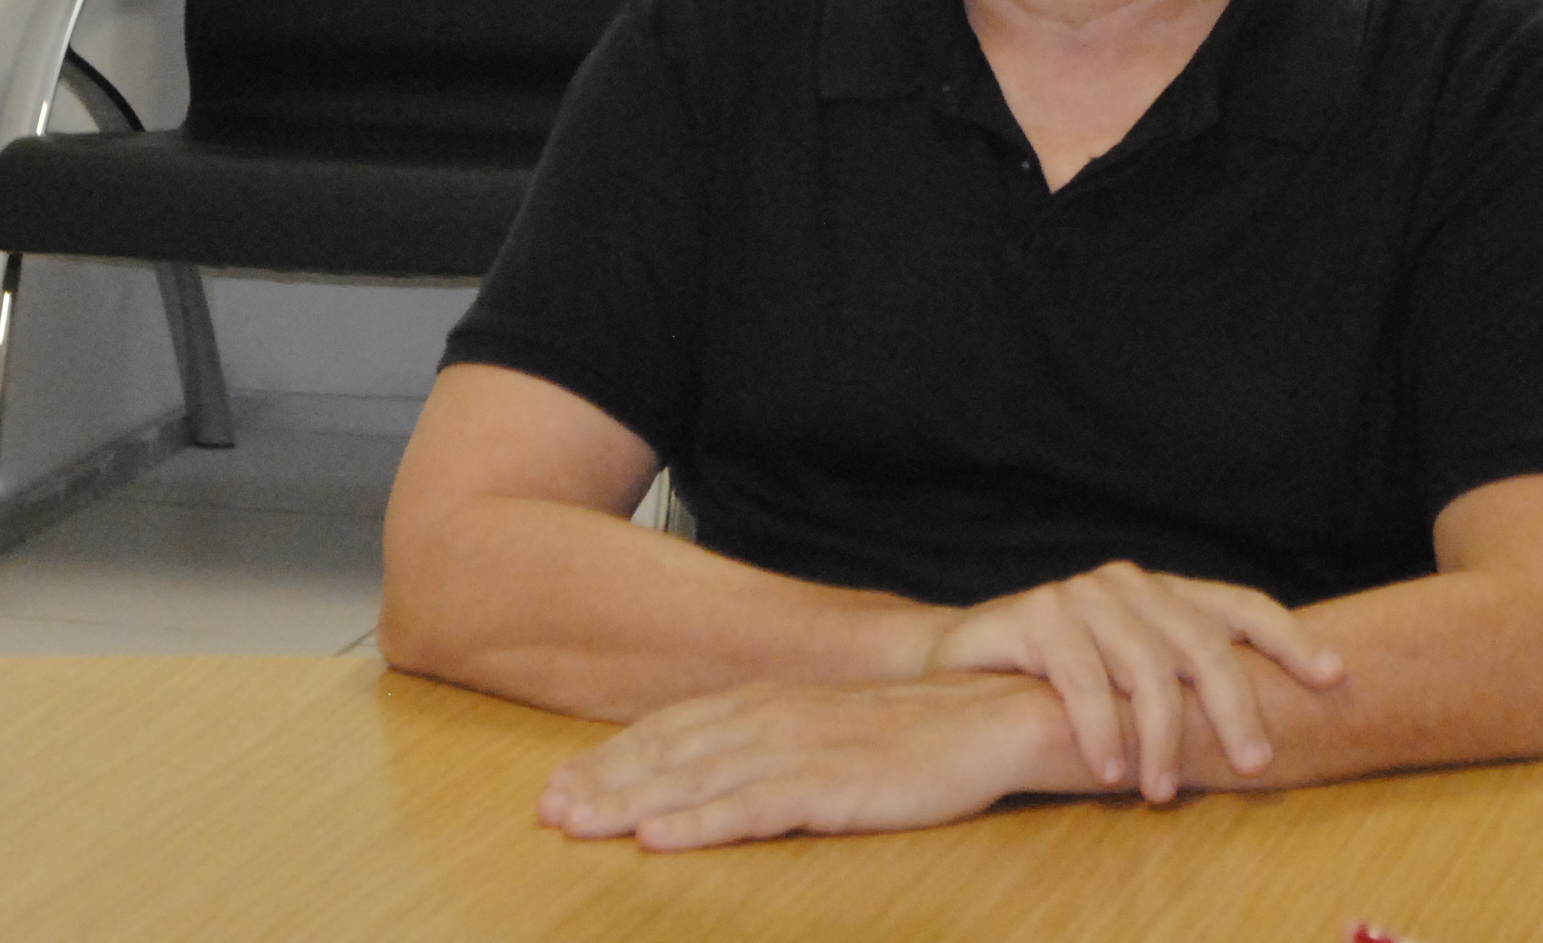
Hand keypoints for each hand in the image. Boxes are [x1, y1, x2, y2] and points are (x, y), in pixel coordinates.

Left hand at [536, 674, 1053, 850]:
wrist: (998, 718)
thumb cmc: (919, 737)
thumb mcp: (834, 732)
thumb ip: (778, 743)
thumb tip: (721, 770)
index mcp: (774, 704)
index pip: (674, 729)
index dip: (614, 757)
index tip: (560, 783)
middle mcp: (776, 719)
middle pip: (670, 753)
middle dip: (603, 782)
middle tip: (545, 811)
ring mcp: (803, 751)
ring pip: (697, 781)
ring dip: (631, 804)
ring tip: (578, 824)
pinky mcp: (834, 787)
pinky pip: (753, 809)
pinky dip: (699, 824)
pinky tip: (659, 838)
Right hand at [921, 562, 1344, 801]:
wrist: (957, 668)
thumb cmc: (1058, 686)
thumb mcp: (1129, 680)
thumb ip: (1183, 687)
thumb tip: (1270, 730)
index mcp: (1164, 594)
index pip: (1240, 606)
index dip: (1290, 639)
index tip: (1334, 677)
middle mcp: (1129, 584)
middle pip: (1202, 641)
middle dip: (1234, 706)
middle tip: (1253, 765)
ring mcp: (1080, 595)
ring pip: (1144, 666)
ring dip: (1160, 737)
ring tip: (1162, 792)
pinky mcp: (1034, 614)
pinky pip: (1081, 677)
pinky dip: (1101, 730)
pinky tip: (1108, 771)